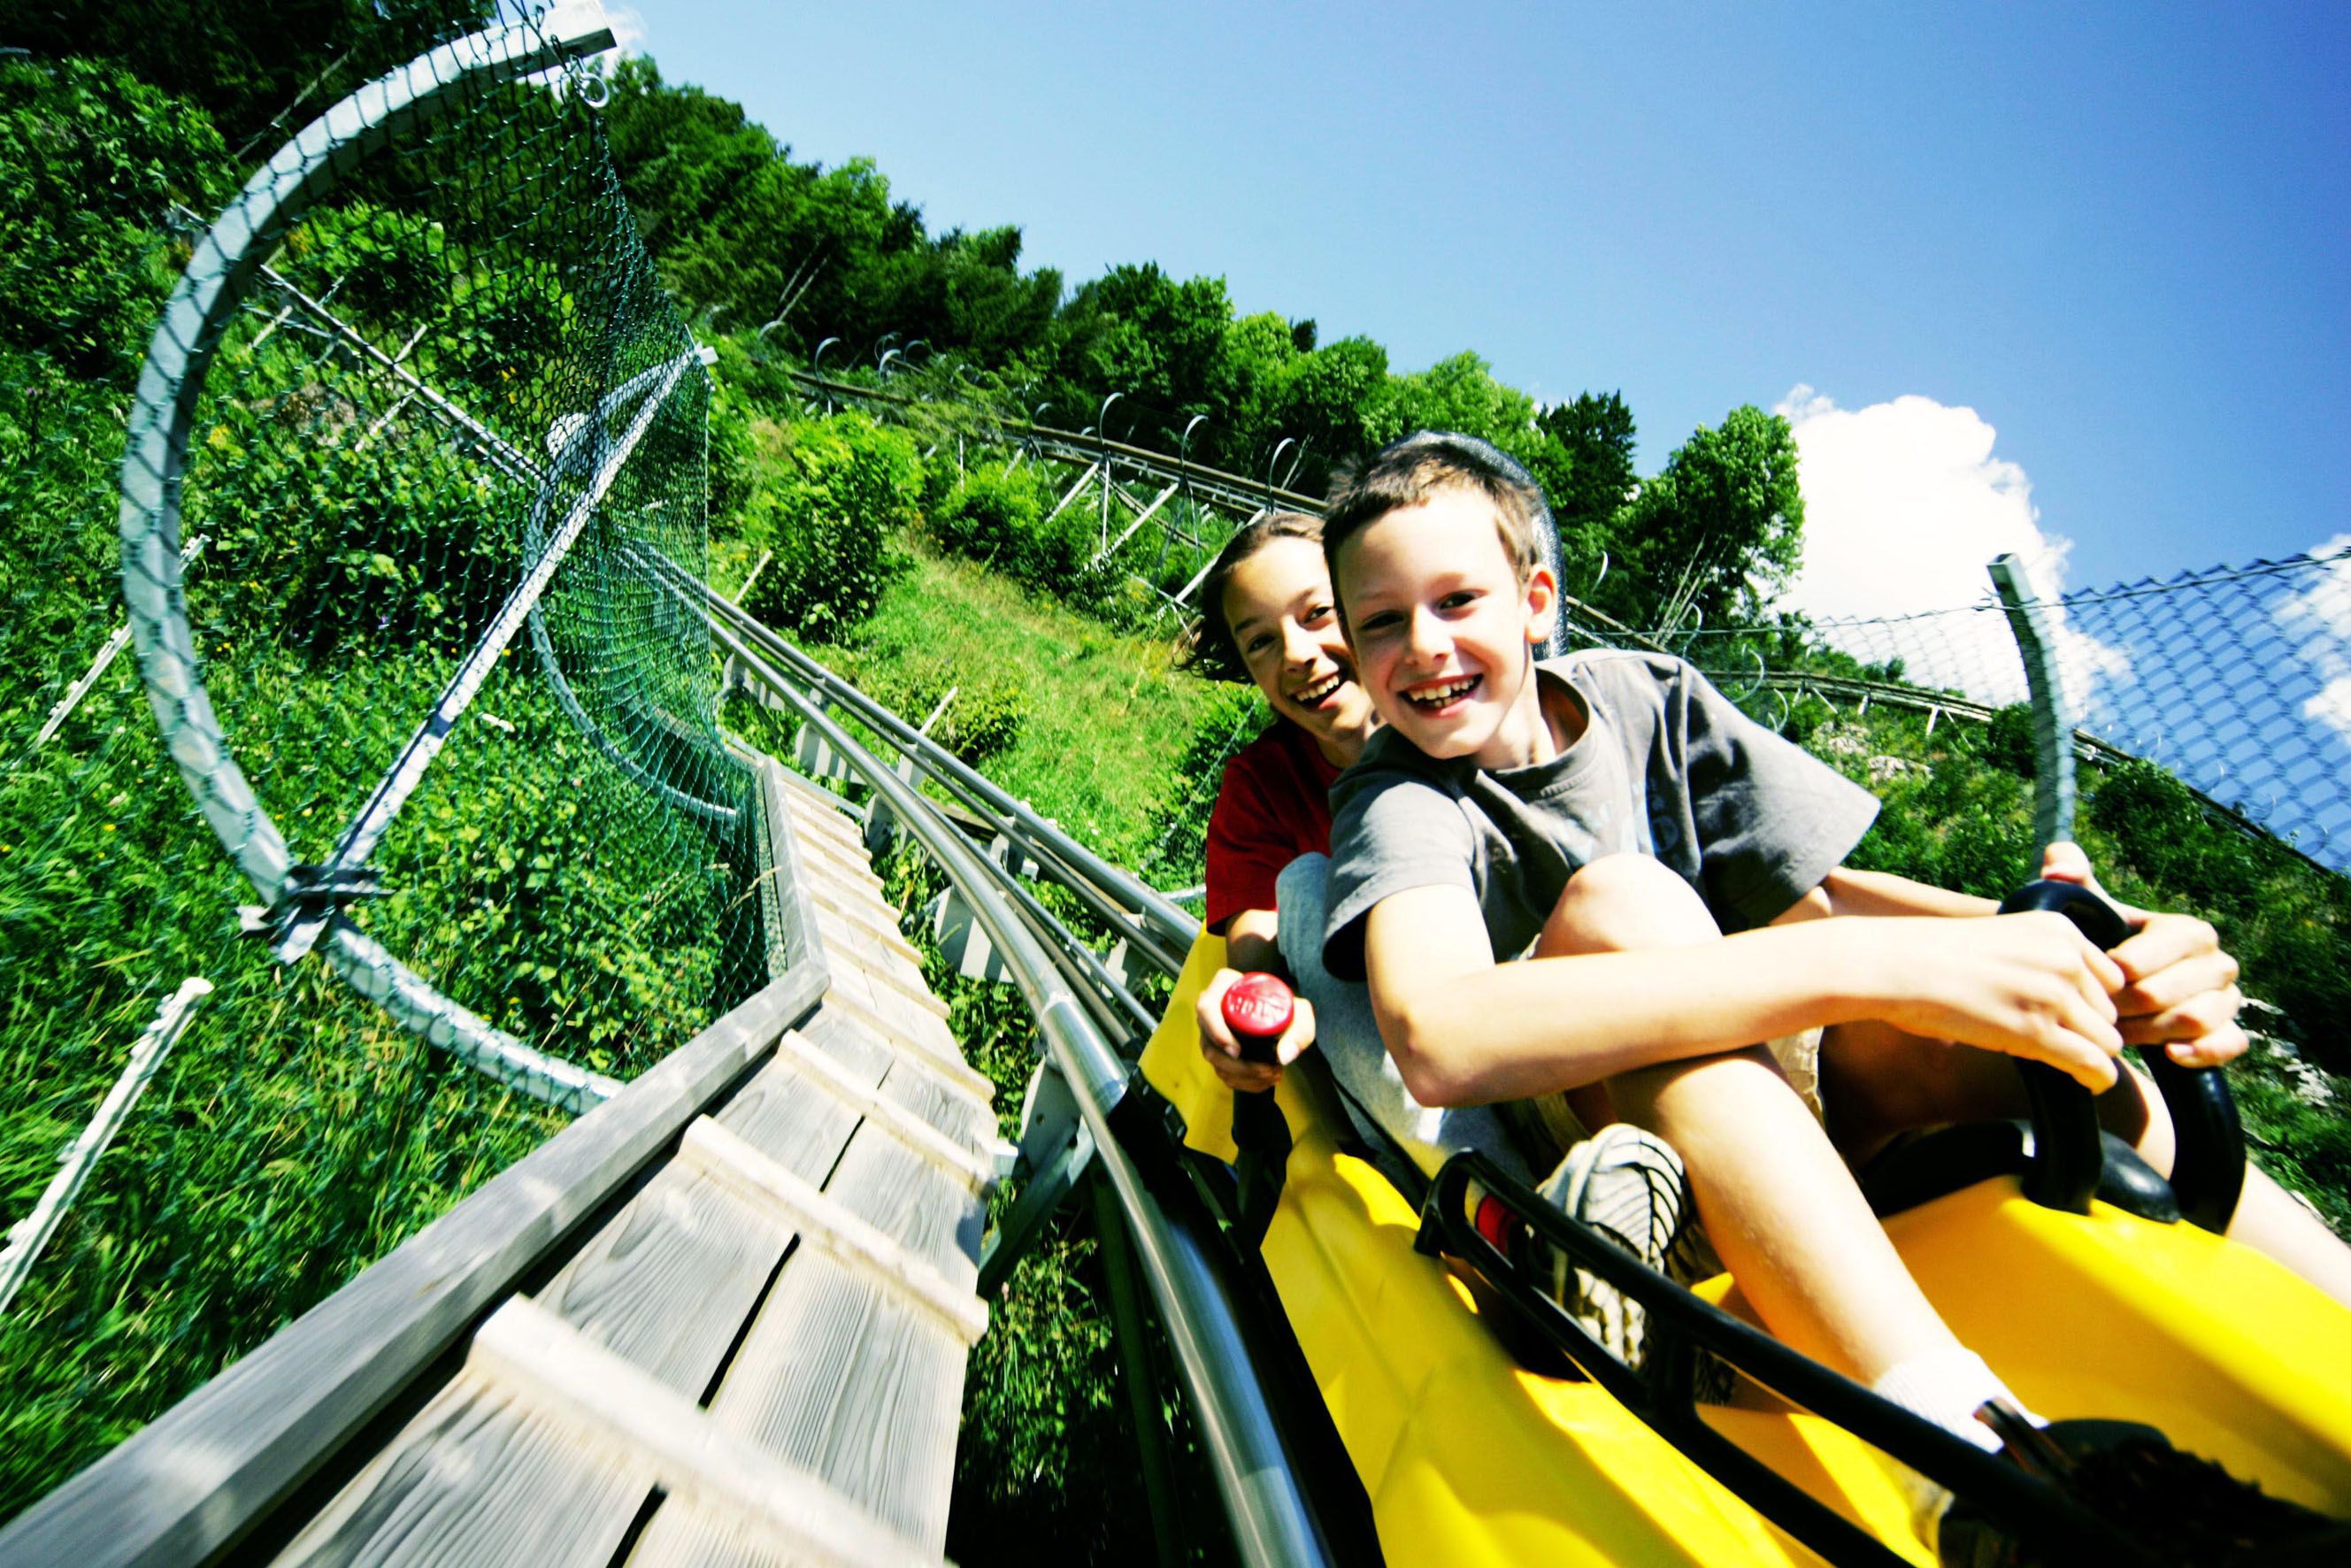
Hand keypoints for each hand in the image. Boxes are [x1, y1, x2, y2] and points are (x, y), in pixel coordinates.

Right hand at [1195, 967, 1315, 1092]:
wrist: (1282, 1019)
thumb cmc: (1286, 1009)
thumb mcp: (1300, 1014)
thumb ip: (1300, 1030)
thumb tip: (1283, 1056)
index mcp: (1226, 986)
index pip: (1206, 1007)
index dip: (1216, 1031)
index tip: (1238, 1050)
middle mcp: (1213, 1009)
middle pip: (1208, 1042)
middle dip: (1237, 1066)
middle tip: (1266, 1070)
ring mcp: (1211, 1031)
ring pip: (1214, 1062)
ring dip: (1244, 1076)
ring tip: (1273, 1074)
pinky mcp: (1217, 1050)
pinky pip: (1222, 1072)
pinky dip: (1245, 1083)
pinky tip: (1264, 1080)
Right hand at [1871, 912, 2128, 1089]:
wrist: (1897, 967)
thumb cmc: (1934, 956)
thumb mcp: (2003, 938)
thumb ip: (2041, 958)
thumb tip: (2062, 1000)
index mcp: (2060, 928)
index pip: (2109, 978)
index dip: (2088, 1002)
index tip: (2066, 1017)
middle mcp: (2066, 958)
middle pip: (2109, 1012)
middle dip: (2087, 1029)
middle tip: (2054, 1040)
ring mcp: (2054, 995)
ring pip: (2107, 1041)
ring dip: (2089, 1055)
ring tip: (2062, 1062)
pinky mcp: (2037, 1032)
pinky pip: (2093, 1064)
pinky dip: (2096, 1080)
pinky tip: (2087, 1086)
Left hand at [2039, 842, 2246, 1067]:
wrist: (2121, 991)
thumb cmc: (2104, 943)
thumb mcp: (2087, 909)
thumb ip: (2070, 876)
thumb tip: (2058, 866)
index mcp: (2188, 931)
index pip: (2149, 956)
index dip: (2115, 970)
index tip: (2089, 978)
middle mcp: (2217, 963)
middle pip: (2166, 992)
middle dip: (2125, 1006)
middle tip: (2096, 1012)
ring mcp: (2228, 999)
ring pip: (2195, 1019)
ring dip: (2149, 1031)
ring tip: (2118, 1033)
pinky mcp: (2231, 1031)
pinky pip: (2229, 1044)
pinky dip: (2200, 1052)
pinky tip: (2169, 1055)